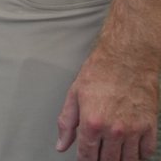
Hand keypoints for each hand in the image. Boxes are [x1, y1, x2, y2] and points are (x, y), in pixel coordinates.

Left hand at [56, 44, 158, 158]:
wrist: (127, 59)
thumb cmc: (100, 72)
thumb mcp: (74, 94)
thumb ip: (66, 122)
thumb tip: (61, 145)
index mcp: (92, 122)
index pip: (87, 156)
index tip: (84, 160)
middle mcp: (113, 130)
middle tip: (98, 155)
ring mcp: (133, 131)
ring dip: (120, 160)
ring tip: (113, 154)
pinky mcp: (149, 127)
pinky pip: (146, 153)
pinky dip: (138, 155)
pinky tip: (131, 149)